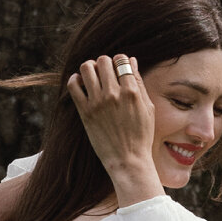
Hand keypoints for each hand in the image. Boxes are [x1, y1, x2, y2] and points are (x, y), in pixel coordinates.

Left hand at [66, 55, 160, 199]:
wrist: (128, 160)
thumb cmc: (141, 136)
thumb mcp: (148, 108)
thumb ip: (138, 83)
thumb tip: (131, 60)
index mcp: (132, 92)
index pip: (121, 60)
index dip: (119, 60)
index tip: (118, 68)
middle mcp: (114, 94)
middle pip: (103, 61)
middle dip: (104, 63)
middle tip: (105, 73)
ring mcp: (97, 102)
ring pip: (86, 68)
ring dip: (89, 68)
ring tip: (92, 77)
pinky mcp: (85, 112)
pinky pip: (73, 85)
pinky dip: (75, 80)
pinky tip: (81, 84)